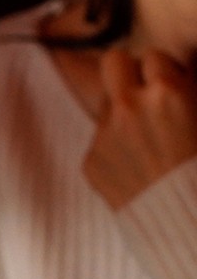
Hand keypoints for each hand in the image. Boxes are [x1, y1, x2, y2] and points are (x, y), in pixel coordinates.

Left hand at [83, 48, 196, 208]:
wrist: (187, 223)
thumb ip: (189, 91)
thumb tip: (181, 71)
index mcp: (168, 92)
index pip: (153, 55)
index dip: (163, 71)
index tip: (170, 85)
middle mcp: (130, 108)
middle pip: (113, 62)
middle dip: (128, 72)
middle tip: (144, 91)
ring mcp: (104, 135)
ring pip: (105, 104)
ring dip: (122, 112)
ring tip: (146, 140)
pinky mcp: (91, 161)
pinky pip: (100, 142)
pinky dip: (115, 149)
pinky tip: (137, 168)